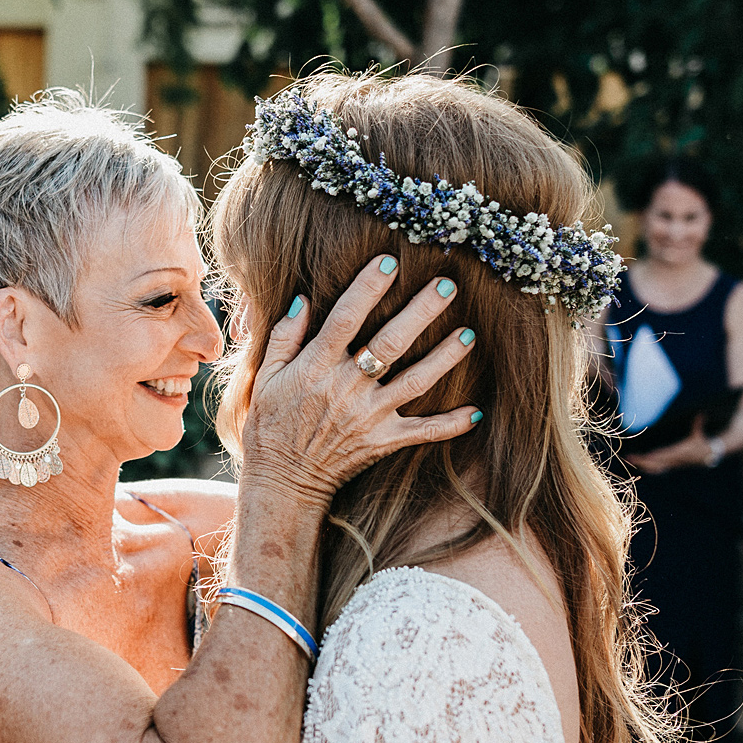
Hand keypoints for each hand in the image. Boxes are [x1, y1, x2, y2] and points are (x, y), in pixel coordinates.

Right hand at [241, 257, 480, 502]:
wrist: (281, 480)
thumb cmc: (270, 424)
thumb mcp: (266, 377)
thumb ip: (284, 337)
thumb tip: (303, 299)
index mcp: (315, 367)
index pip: (344, 319)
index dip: (366, 289)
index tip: (388, 262)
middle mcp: (346, 389)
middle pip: (389, 344)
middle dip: (419, 313)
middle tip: (447, 285)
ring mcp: (368, 416)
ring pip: (415, 382)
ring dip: (444, 357)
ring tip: (469, 334)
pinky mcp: (382, 441)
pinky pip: (422, 432)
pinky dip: (450, 425)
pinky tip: (476, 412)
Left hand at [625, 420, 714, 474]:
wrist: (706, 456)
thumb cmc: (700, 443)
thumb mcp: (698, 434)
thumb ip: (698, 424)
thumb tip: (702, 413)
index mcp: (679, 452)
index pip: (664, 455)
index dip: (654, 456)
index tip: (644, 456)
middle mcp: (673, 460)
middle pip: (655, 462)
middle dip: (642, 461)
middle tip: (629, 457)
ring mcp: (671, 463)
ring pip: (654, 467)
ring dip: (641, 464)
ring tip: (629, 459)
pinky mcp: (670, 465)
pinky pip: (657, 468)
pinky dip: (647, 467)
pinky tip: (638, 464)